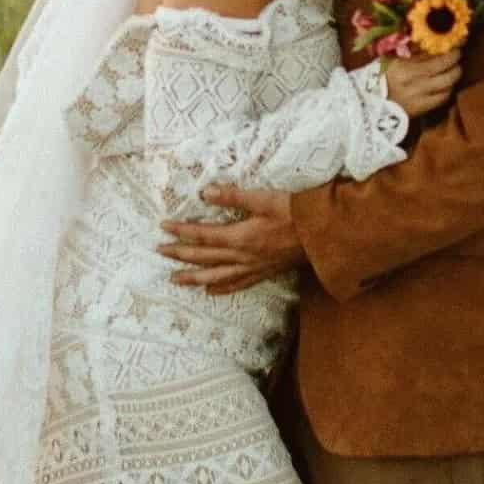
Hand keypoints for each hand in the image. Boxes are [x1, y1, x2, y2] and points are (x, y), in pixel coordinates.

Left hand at [157, 185, 305, 294]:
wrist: (323, 236)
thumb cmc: (295, 214)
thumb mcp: (264, 199)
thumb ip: (234, 196)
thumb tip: (206, 192)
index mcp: (240, 237)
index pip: (203, 234)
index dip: (181, 231)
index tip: (164, 227)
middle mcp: (242, 256)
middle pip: (204, 257)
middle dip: (181, 254)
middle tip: (160, 252)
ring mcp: (252, 268)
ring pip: (216, 276)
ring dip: (194, 278)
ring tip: (176, 279)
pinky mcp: (263, 273)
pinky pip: (237, 285)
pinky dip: (221, 288)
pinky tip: (210, 291)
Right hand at [384, 48, 462, 116]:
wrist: (370, 107)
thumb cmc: (378, 81)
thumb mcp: (391, 62)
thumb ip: (412, 55)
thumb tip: (432, 46)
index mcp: (404, 67)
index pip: (434, 56)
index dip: (449, 51)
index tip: (456, 45)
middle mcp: (414, 81)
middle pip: (446, 69)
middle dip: (456, 61)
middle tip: (457, 57)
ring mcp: (419, 96)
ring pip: (448, 84)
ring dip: (454, 75)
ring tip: (453, 70)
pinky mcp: (422, 109)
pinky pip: (443, 98)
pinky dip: (447, 90)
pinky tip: (445, 86)